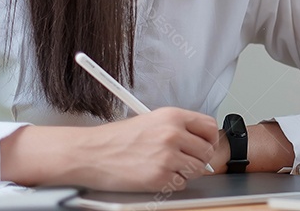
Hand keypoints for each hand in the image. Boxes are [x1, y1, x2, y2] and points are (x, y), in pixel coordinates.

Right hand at [1, 107, 219, 190]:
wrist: (90, 153)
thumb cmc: (116, 139)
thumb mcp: (151, 120)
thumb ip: (178, 128)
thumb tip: (201, 141)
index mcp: (173, 116)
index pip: (209, 127)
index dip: (209, 139)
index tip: (204, 145)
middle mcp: (173, 134)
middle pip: (207, 151)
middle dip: (198, 159)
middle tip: (184, 161)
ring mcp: (167, 156)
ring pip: (197, 169)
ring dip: (186, 172)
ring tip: (167, 167)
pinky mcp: (160, 176)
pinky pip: (181, 184)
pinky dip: (172, 183)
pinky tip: (157, 175)